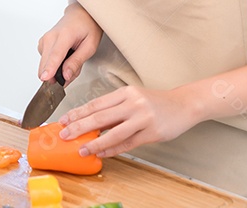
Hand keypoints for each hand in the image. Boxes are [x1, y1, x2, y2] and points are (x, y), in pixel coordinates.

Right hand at [36, 2, 101, 83]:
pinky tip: (64, 59)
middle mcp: (51, 37)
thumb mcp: (90, 46)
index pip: (55, 55)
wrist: (80, 14)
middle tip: (73, 71)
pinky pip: (45, 61)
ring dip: (57, 70)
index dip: (50, 69)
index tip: (45, 79)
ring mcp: (45, 40)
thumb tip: (65, 76)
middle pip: (46, 62)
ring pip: (45, 65)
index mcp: (65, 35)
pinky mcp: (42, 44)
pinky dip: (54, 65)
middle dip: (58, 75)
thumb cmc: (87, 27)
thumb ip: (77, 62)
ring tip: (71, 61)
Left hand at [57, 85, 199, 158]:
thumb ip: (114, 109)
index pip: (96, 103)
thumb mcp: (133, 98)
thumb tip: (90, 123)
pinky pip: (127, 143)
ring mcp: (143, 118)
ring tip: (82, 149)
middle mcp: (133, 103)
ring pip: (113, 132)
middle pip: (100, 117)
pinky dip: (113, 149)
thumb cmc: (155, 102)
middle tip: (65, 135)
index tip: (63, 120)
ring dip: (94, 143)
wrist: (183, 104)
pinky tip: (102, 153)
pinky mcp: (151, 133)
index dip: (78, 113)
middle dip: (79, 127)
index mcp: (125, 92)